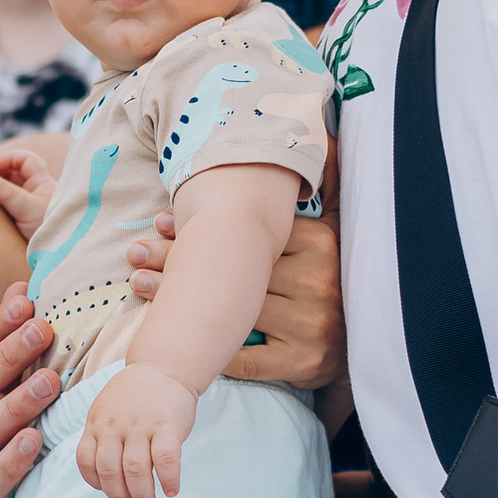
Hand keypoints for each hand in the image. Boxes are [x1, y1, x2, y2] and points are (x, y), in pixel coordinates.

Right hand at [0, 144, 60, 242]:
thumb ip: (9, 194)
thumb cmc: (50, 229)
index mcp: (41, 182)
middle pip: (13, 173)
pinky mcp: (21, 223)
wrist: (58, 255)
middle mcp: (35, 192)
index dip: (6, 158)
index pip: (24, 159)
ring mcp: (28, 207)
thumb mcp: (28, 209)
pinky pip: (6, 208)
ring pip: (8, 191)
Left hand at [76, 364, 196, 497]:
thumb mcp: (106, 410)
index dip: (96, 483)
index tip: (109, 493)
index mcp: (96, 424)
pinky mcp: (167, 426)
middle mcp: (114, 426)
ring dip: (143, 496)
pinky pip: (165, 460)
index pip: (86, 461)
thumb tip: (107, 479)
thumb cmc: (135, 396)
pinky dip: (168, 480)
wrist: (164, 367)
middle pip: (110, 471)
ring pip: (136, 470)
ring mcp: (140, 425)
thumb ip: (103, 438)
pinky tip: (171, 491)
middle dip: (119, 497)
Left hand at [127, 150, 343, 391]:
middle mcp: (318, 283)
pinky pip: (245, 357)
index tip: (160, 222)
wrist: (364, 347)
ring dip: (177, 299)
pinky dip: (211, 345)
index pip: (249, 233)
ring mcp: (310, 326)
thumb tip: (322, 135)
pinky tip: (178, 334)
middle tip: (134, 253)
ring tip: (139, 283)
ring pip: (231, 309)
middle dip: (176, 259)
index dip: (198, 229)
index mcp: (322, 245)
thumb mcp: (333, 233)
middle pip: (234, 269)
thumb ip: (319, 191)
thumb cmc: (332, 282)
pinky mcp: (300, 363)